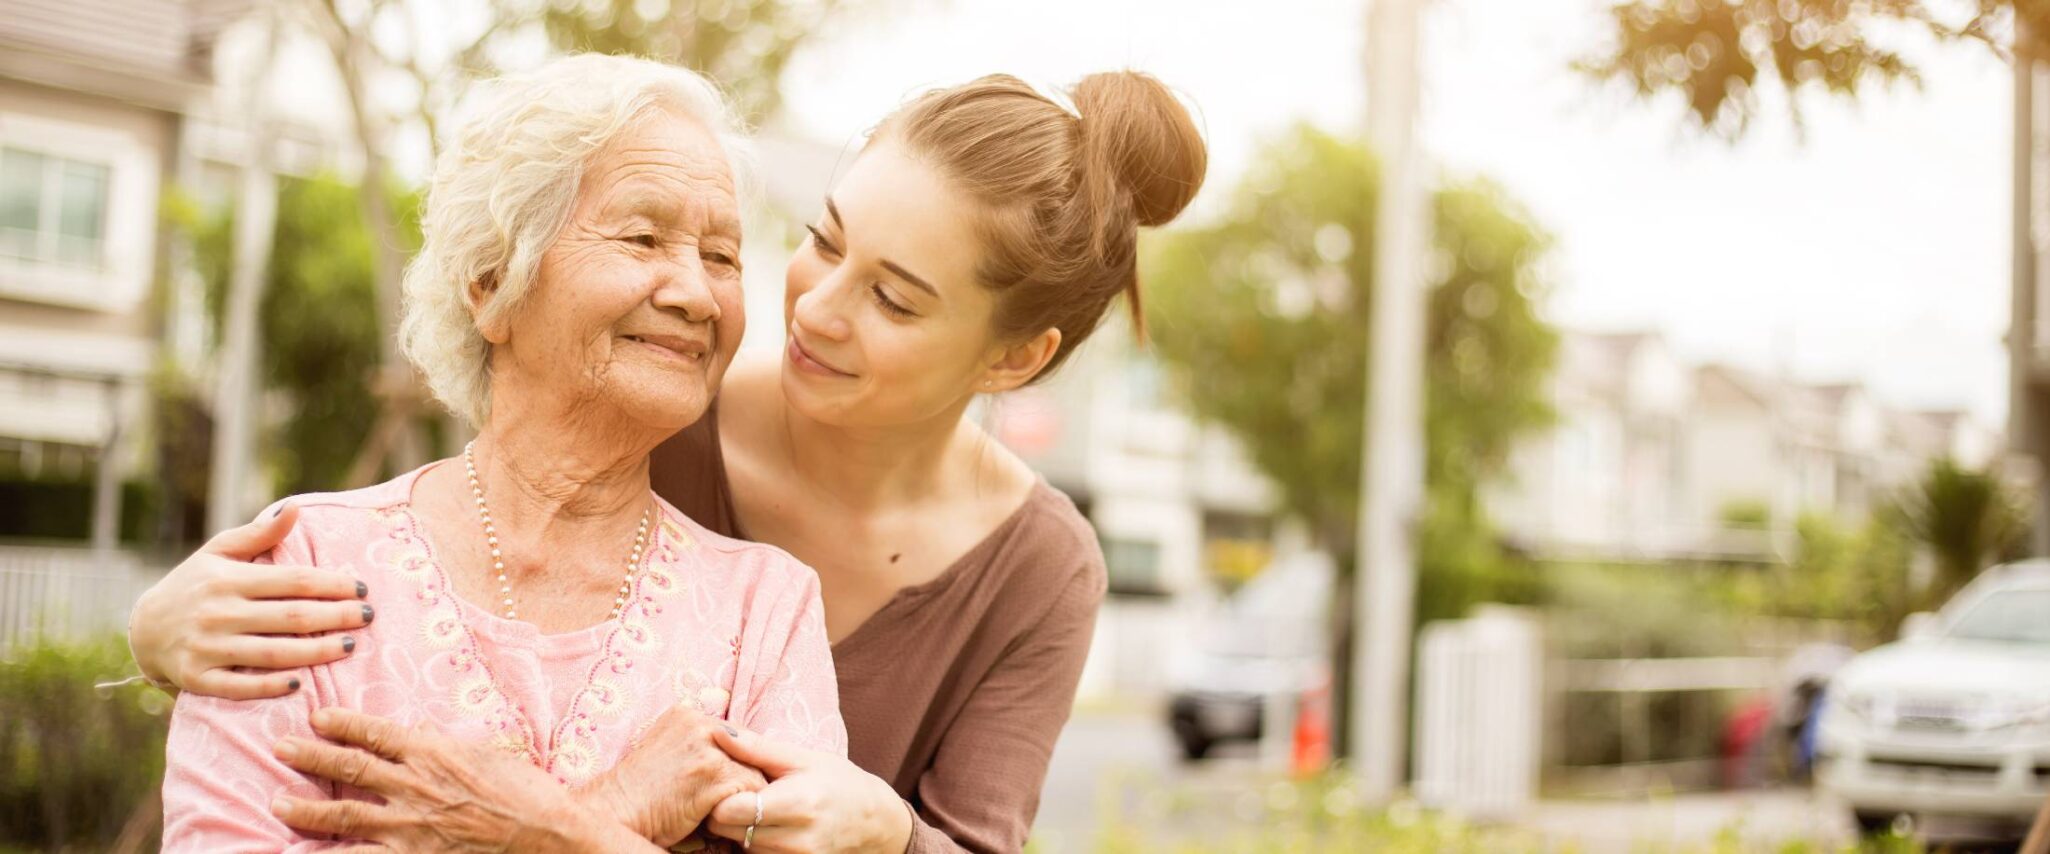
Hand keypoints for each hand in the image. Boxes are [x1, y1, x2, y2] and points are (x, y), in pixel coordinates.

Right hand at [129, 502, 370, 697]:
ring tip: (350, 646)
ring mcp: (208, 647)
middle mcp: (219, 612)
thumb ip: (259, 534)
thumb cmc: (194, 584)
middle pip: (290, 616)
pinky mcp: (198, 678)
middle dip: (335, 617)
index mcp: (229, 579)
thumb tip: (294, 508)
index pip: (292, 581)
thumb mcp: (219, 552)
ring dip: (316, 651)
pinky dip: (270, 686)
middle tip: (369, 617)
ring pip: (273, 652)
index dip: (331, 585)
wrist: (144, 629)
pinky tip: (301, 683)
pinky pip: (240, 686)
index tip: (362, 589)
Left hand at [269, 708, 656, 852]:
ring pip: (345, 815)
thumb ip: (446, 743)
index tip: (316, 716)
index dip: (342, 723)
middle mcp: (415, 786)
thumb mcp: (488, 753)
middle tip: (279, 748)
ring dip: (307, 808)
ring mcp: (411, 826)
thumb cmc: (525, 790)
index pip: (376, 733)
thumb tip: (420, 730)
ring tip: (278, 803)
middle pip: (350, 769)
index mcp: (434, 753)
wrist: (548, 833)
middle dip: (309, 756)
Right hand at [579, 703, 767, 846]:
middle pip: (748, 750)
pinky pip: (750, 791)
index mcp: (686, 714)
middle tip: (732, 797)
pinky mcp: (715, 775)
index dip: (735, 761)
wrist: (615, 812)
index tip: (726, 782)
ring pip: (753, 771)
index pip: (734, 735)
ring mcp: (708, 747)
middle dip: (743, 775)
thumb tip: (737, 753)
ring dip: (743, 794)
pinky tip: (721, 817)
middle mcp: (699, 722)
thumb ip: (698, 744)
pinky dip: (742, 809)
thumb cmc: (640, 792)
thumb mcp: (668, 751)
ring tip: (724, 808)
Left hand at [704, 727, 911, 853]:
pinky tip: (771, 827)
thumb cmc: (838, 782)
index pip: (729, 811)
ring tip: (760, 810)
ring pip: (741, 846)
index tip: (730, 783)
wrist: (873, 820)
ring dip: (742, 829)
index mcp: (796, 804)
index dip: (720, 797)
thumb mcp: (802, 758)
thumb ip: (756, 748)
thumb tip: (716, 732)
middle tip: (741, 794)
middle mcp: (796, 839)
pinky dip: (757, 843)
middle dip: (726, 813)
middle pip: (729, 832)